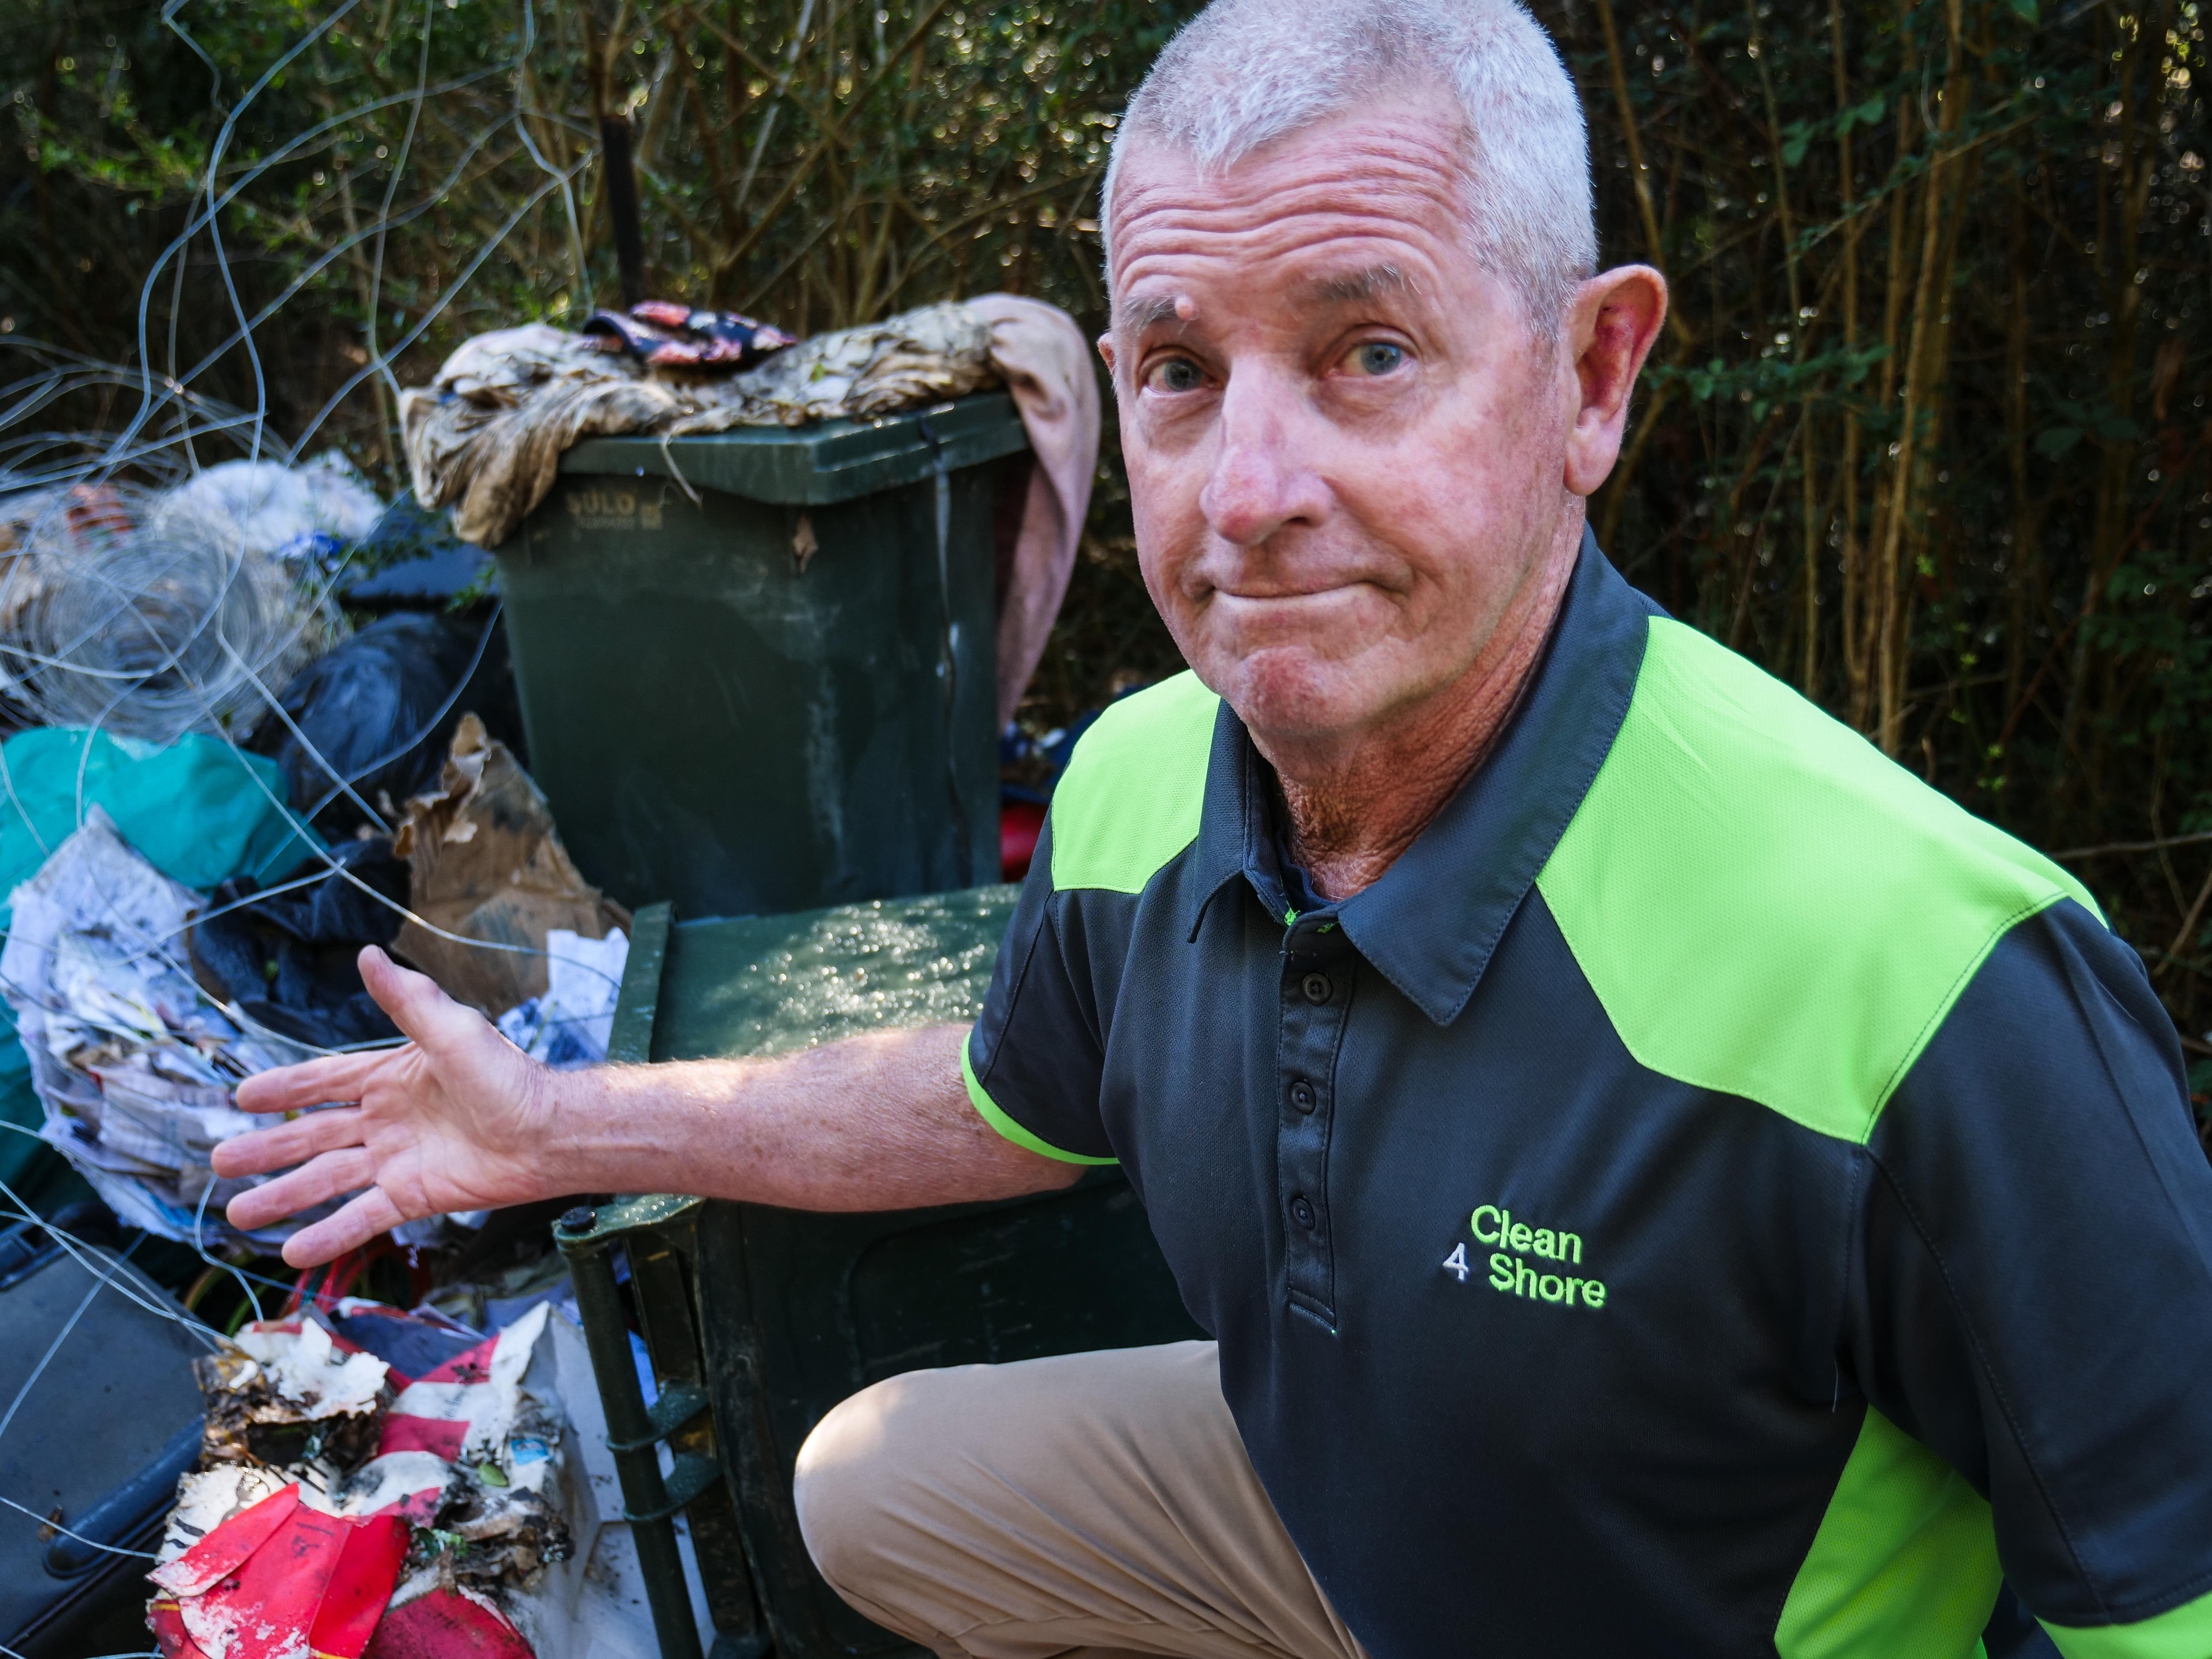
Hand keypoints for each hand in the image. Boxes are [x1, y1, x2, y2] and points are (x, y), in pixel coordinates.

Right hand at [213, 946, 569, 1266]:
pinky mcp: (413, 1195)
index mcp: (392, 1077)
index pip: (323, 1082)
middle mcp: (387, 1119)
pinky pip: (361, 1217)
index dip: (283, 1088)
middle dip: (266, 1149)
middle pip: (312, 1135)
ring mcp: (397, 1159)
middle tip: (220, 1160)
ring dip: (284, 1197)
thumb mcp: (453, 1030)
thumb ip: (407, 999)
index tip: (241, 1096)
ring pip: (327, 1180)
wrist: (549, 1131)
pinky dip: (329, 1234)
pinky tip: (294, 1254)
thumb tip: (369, 954)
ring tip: (238, 1214)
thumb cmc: (509, 1077)